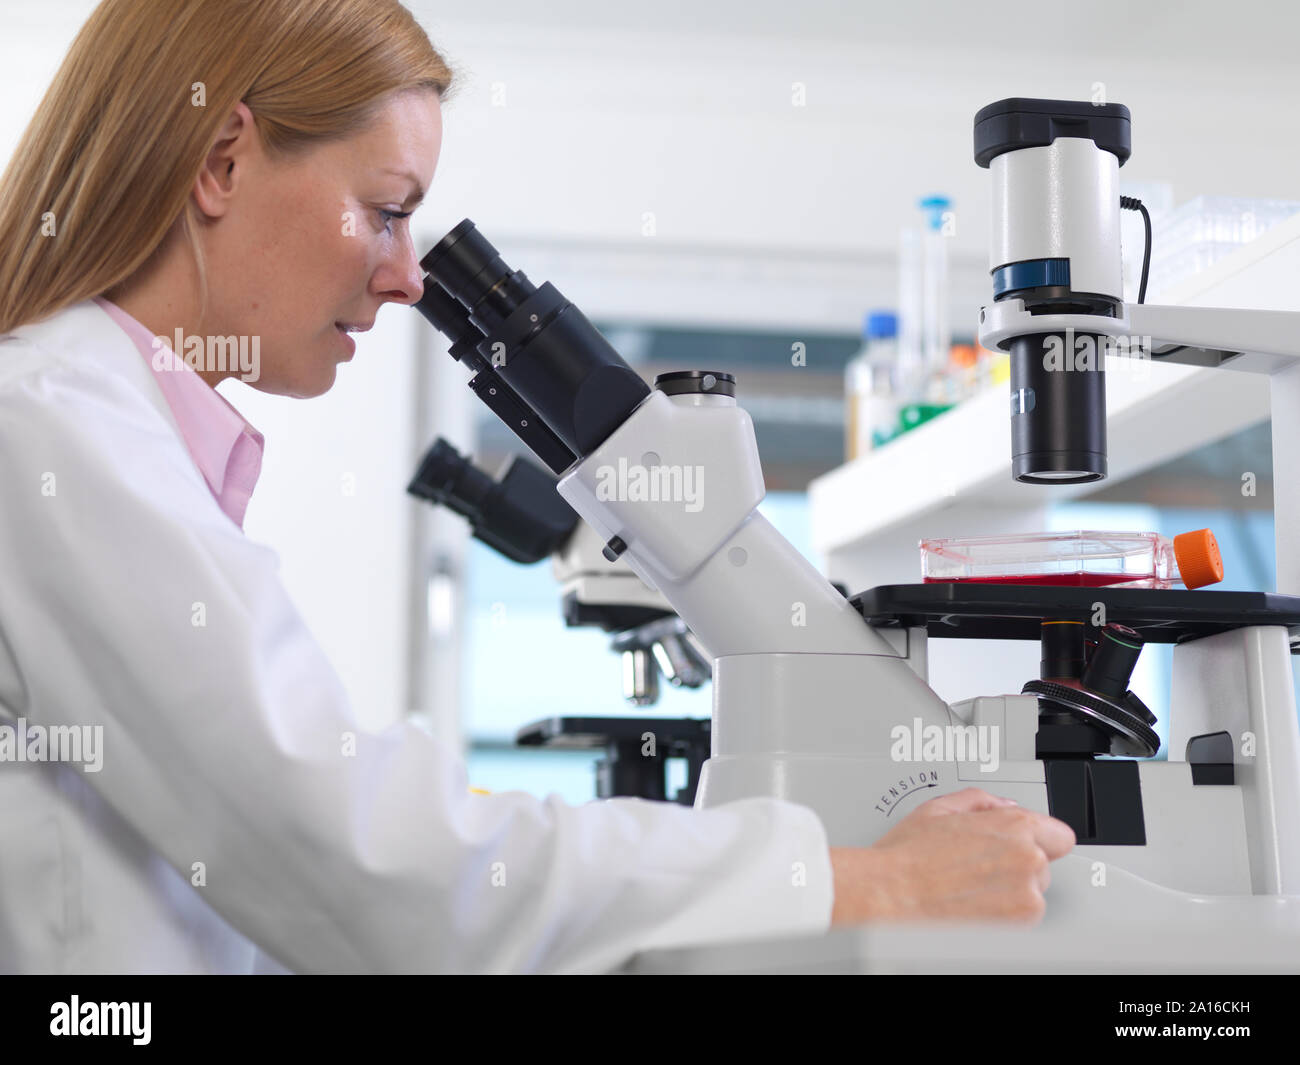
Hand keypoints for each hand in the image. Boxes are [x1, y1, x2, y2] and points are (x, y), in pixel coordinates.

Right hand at [828, 786, 1075, 925]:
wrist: (889, 895)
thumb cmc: (906, 856)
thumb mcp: (938, 809)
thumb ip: (980, 801)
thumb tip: (1002, 806)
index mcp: (1015, 826)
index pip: (1059, 835)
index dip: (1038, 840)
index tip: (1020, 847)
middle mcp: (1028, 859)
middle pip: (1043, 865)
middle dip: (1016, 866)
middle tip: (978, 869)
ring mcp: (1027, 897)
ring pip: (1033, 895)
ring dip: (1011, 893)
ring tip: (970, 889)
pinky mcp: (1018, 927)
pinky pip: (1022, 920)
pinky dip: (1003, 916)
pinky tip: (972, 907)